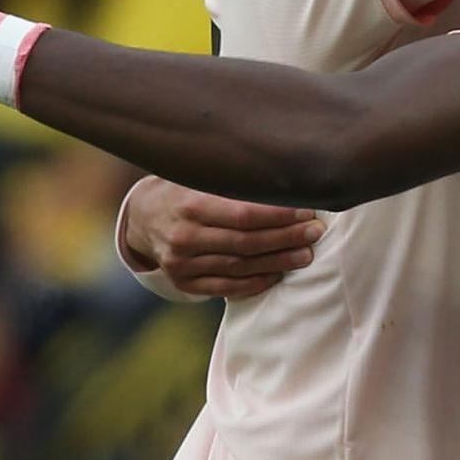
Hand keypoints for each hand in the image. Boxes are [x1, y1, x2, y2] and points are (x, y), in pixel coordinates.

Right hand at [121, 175, 325, 299]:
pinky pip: (225, 287)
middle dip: (286, 238)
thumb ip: (235, 177)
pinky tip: (278, 275)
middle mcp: (183, 236)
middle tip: (315, 233)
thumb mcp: (200, 175)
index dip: (279, 215)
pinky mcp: (183, 282)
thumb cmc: (184, 189)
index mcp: (190, 205)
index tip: (308, 211)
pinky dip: (254, 283)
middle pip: (245, 242)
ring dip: (277, 262)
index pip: (244, 214)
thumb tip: (288, 172)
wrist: (143, 216)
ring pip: (239, 267)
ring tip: (306, 255)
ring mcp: (181, 263)